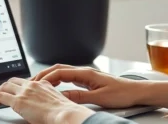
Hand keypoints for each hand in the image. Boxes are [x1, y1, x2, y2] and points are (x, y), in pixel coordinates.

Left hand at [0, 77, 94, 123]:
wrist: (65, 114)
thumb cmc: (65, 113)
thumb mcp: (59, 103)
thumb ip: (50, 102)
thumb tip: (46, 110)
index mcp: (43, 85)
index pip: (26, 82)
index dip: (17, 87)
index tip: (13, 93)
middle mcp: (32, 85)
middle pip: (12, 81)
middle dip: (3, 88)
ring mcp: (24, 92)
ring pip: (3, 87)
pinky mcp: (18, 101)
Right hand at [30, 64, 146, 108]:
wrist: (137, 92)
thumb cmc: (122, 94)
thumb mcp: (99, 98)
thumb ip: (80, 97)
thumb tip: (62, 96)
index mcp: (87, 73)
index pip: (60, 73)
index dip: (46, 79)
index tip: (36, 85)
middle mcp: (85, 71)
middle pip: (59, 69)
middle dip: (43, 75)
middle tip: (31, 83)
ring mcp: (87, 75)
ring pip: (63, 72)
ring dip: (50, 77)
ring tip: (38, 85)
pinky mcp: (89, 81)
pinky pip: (69, 78)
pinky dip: (58, 80)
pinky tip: (54, 87)